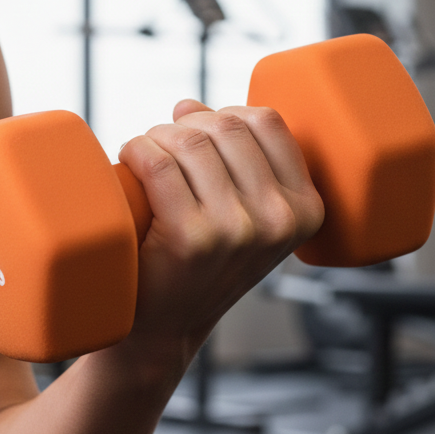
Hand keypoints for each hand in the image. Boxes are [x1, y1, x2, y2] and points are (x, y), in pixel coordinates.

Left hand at [117, 99, 324, 355]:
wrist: (164, 327)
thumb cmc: (199, 264)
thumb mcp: (241, 214)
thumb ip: (231, 157)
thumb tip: (189, 105)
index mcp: (306, 209)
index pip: (267, 121)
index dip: (224, 113)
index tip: (200, 134)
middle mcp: (279, 219)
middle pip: (225, 125)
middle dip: (185, 126)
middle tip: (162, 148)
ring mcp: (237, 229)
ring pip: (189, 140)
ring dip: (156, 138)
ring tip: (144, 157)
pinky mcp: (192, 237)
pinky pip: (158, 162)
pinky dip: (136, 150)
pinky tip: (128, 161)